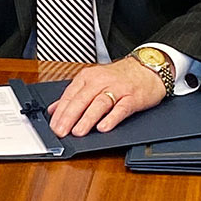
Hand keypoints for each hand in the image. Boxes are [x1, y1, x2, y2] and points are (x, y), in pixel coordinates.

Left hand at [47, 56, 169, 136]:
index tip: (53, 125)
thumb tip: (54, 109)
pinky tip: (103, 128)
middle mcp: (100, 82)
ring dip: (87, 119)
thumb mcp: (93, 81)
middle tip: (61, 131)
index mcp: (88, 77)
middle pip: (81, 99)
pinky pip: (121, 109)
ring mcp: (117, 89)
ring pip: (99, 104)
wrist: (147, 68)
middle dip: (69, 117)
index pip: (70, 95)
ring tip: (78, 132)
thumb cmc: (119, 77)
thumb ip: (73, 95)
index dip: (60, 111)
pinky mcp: (132, 98)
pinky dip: (111, 118)